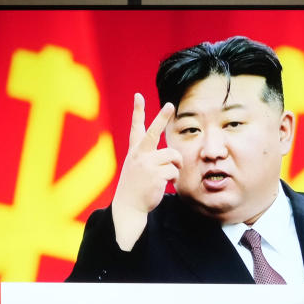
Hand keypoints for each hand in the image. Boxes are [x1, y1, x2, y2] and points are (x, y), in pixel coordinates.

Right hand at [112, 94, 182, 250]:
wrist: (128, 207)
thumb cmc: (135, 187)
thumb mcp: (137, 168)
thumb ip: (149, 157)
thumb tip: (172, 155)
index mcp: (135, 151)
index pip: (136, 128)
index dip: (137, 111)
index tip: (138, 96)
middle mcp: (139, 155)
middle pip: (154, 132)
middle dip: (162, 117)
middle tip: (170, 105)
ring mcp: (147, 164)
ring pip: (173, 155)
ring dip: (175, 165)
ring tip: (167, 175)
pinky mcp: (156, 175)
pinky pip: (174, 171)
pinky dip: (173, 179)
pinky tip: (165, 185)